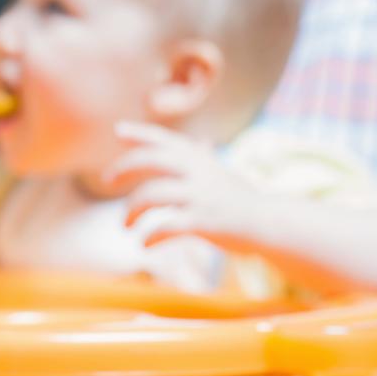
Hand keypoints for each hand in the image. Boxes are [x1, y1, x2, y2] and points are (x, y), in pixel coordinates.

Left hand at [105, 121, 263, 251]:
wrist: (270, 224)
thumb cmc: (241, 200)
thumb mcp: (222, 173)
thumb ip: (205, 159)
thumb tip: (202, 140)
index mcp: (200, 159)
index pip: (165, 139)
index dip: (140, 132)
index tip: (117, 130)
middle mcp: (198, 172)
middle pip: (150, 159)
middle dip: (123, 168)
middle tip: (107, 181)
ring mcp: (200, 196)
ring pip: (151, 195)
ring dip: (130, 211)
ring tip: (125, 226)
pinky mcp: (203, 222)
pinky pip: (165, 228)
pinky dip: (149, 238)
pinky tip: (144, 245)